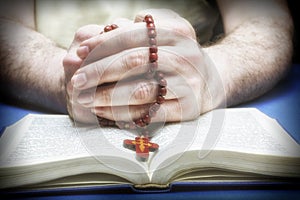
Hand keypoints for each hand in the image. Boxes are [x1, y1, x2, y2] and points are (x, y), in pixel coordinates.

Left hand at [69, 9, 224, 123]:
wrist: (211, 79)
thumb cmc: (175, 56)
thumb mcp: (157, 36)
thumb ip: (122, 34)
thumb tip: (81, 46)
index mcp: (177, 31)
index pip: (131, 35)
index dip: (101, 45)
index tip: (79, 54)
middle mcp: (186, 54)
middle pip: (134, 61)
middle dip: (99, 71)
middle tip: (76, 81)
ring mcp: (190, 83)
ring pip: (140, 90)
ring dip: (106, 96)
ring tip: (83, 99)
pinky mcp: (190, 107)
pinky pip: (151, 113)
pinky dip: (123, 114)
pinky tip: (103, 113)